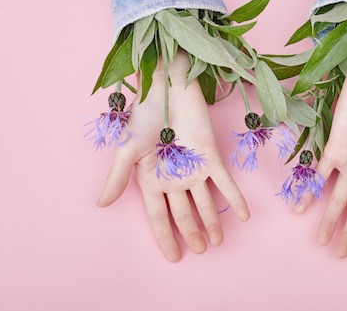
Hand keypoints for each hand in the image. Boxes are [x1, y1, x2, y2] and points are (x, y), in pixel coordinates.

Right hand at [97, 52, 249, 261]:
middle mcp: (174, 179)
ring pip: (206, 203)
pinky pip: (225, 182)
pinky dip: (235, 199)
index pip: (159, 217)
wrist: (167, 88)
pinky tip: (245, 216)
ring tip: (218, 242)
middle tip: (201, 250)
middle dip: (193, 233)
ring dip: (214, 222)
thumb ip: (117, 177)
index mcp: (152, 180)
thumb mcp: (127, 149)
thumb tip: (101, 204)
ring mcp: (195, 168)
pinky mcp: (212, 156)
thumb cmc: (144, 116)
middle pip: (185, 214)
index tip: (174, 258)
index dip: (166, 237)